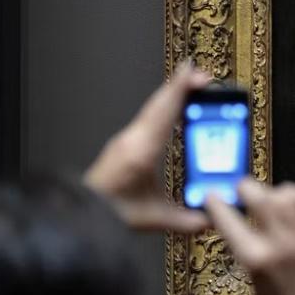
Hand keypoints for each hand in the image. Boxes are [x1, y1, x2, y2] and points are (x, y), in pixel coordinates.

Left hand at [84, 62, 210, 232]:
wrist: (82, 212)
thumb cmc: (110, 213)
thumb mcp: (153, 218)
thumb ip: (186, 220)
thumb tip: (212, 218)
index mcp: (141, 152)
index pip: (164, 113)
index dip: (180, 91)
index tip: (193, 73)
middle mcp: (133, 138)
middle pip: (160, 103)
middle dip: (182, 86)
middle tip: (203, 76)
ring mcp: (127, 137)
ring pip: (153, 107)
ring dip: (173, 93)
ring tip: (193, 85)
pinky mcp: (125, 140)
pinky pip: (148, 115)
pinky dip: (164, 104)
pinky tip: (174, 106)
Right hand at [205, 179, 294, 294]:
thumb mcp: (248, 272)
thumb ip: (241, 242)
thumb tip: (229, 216)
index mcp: (255, 259)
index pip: (229, 221)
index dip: (216, 204)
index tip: (212, 196)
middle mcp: (280, 247)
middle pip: (262, 199)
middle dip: (247, 187)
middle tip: (241, 187)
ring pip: (287, 198)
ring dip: (272, 190)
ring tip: (266, 194)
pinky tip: (290, 197)